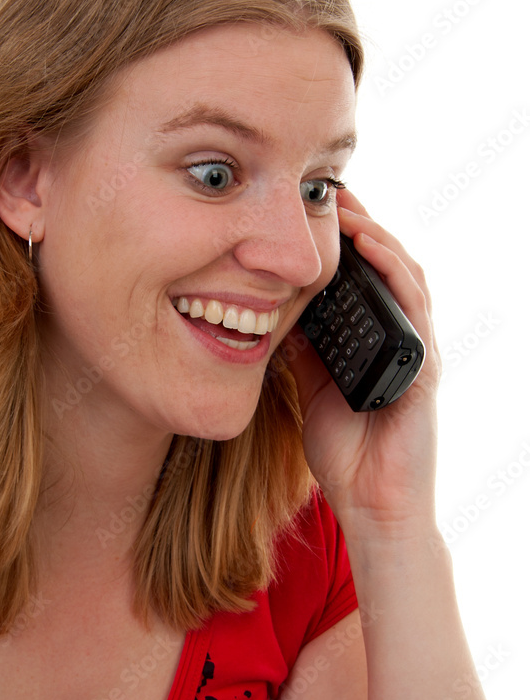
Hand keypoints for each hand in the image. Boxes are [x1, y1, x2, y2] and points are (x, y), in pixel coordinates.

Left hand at [282, 189, 441, 539]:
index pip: (364, 277)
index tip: (313, 209)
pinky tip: (372, 248)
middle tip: (328, 192)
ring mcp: (416, 350)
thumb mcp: (310, 388)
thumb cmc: (346, 452)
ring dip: (378, 236)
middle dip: (361, 225)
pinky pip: (415, 308)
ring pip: (407, 275)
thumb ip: (302, 350)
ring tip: (348, 207)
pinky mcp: (424, 368)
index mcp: (373, 342)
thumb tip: (275, 310)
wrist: (371, 507)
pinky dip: (395, 273)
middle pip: (388, 266)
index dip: (344, 240)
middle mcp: (400, 339)